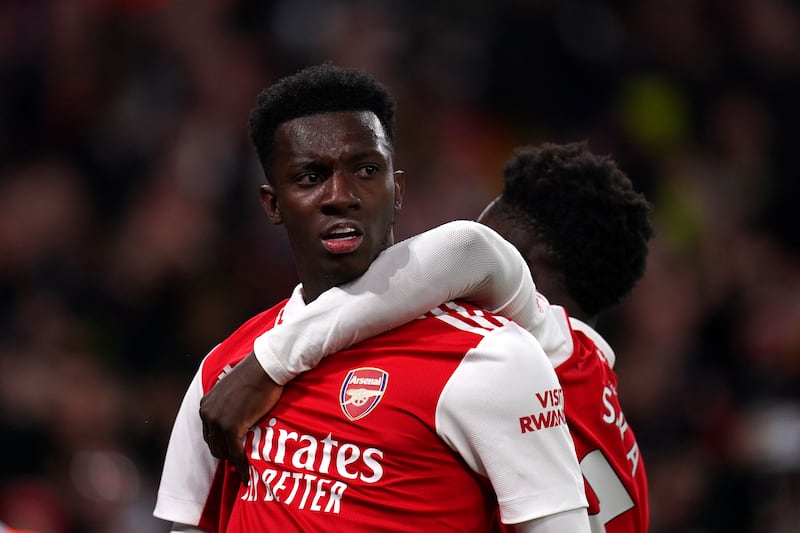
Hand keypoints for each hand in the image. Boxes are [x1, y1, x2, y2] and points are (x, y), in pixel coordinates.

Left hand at [199, 352, 283, 484]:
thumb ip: (229, 404)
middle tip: (241, 457)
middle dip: (226, 452)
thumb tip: (237, 414)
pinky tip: (247, 473)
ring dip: (233, 459)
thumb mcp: (234, 389)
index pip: (209, 432)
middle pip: (213, 444)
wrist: (266, 367)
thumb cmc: (256, 374)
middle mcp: (207, 413)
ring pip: (222, 451)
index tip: (233, 448)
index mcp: (206, 404)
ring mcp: (217, 421)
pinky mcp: (231, 428)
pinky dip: (241, 466)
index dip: (221, 442)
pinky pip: (235, 453)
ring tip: (245, 465)